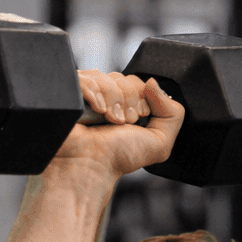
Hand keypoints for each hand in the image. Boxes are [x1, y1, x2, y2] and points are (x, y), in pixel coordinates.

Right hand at [51, 70, 184, 180]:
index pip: (141, 83)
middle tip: (122, 122)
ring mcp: (87, 94)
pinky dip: (93, 92)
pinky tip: (96, 110)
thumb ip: (173, 113)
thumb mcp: (159, 142)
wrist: (89, 165)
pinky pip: (85, 76)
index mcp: (128, 107)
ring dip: (112, 99)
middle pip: (124, 77)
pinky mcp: (69, 91)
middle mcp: (108, 99)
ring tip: (108, 121)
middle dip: (128, 101)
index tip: (138, 119)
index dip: (143, 98)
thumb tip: (154, 83)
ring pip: (105, 75)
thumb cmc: (119, 157)